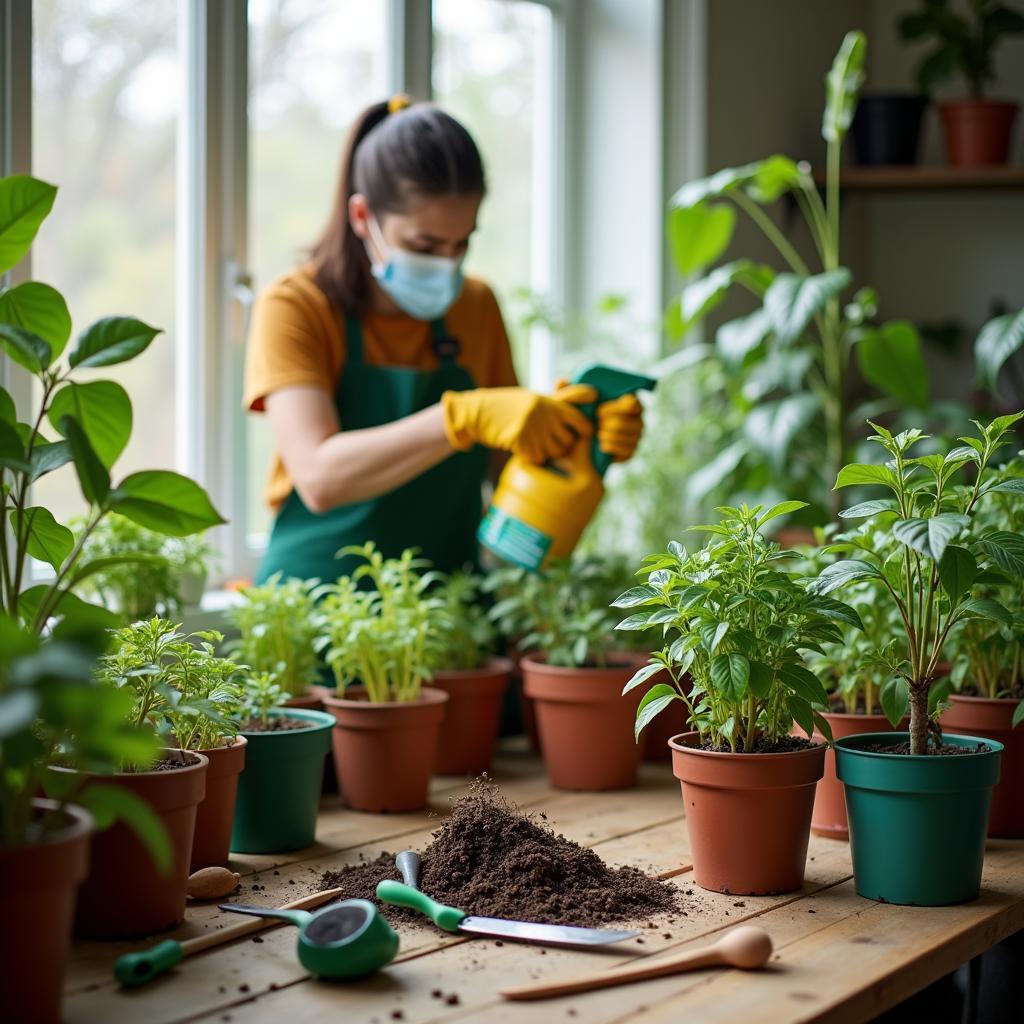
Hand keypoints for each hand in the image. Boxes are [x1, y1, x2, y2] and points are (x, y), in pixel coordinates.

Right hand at [441, 386, 592, 462]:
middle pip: (568, 440)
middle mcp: (544, 413)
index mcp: (548, 402)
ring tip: (535, 446)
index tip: (580, 435)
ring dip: (546, 453)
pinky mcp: (520, 439)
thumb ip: (555, 400)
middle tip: (548, 443)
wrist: (476, 412)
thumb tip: (585, 392)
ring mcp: (532, 426)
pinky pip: (537, 458)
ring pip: (553, 452)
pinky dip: (532, 458)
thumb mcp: (531, 398)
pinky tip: (523, 450)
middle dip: (561, 445)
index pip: (579, 419)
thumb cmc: (505, 406)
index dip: (584, 430)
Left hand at [554, 380, 643, 462]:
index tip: (599, 412)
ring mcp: (634, 436)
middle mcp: (635, 418)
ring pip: (631, 436)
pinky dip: (612, 447)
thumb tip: (562, 381)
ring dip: (611, 435)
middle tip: (598, 425)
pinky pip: (627, 450)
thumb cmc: (576, 421)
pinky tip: (602, 446)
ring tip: (598, 434)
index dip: (619, 407)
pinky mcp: (630, 452)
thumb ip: (566, 394)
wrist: (574, 448)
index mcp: (625, 402)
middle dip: (614, 424)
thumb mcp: (569, 407)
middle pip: (635, 421)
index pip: (634, 402)